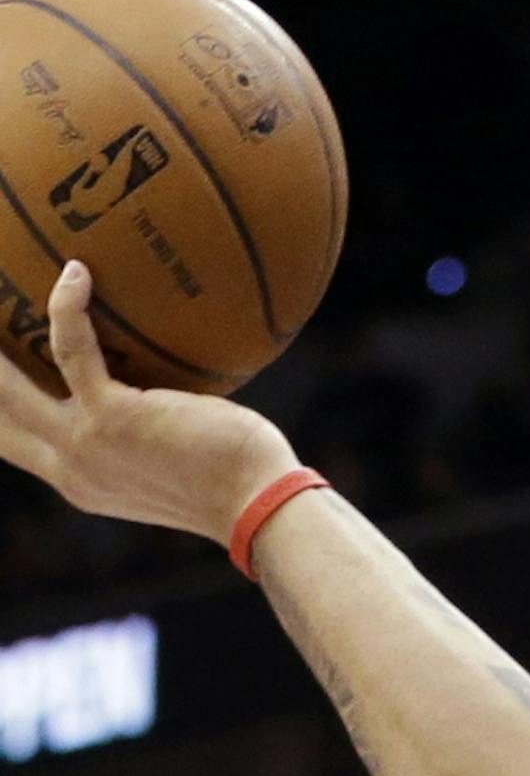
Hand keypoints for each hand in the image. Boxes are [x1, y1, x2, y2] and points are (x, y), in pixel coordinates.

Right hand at [0, 259, 297, 546]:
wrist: (259, 503)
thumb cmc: (236, 475)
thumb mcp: (170, 459)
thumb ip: (143, 428)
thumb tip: (160, 377)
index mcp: (77, 479)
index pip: (8, 439)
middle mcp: (69, 467)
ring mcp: (83, 443)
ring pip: (6, 382)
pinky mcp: (110, 416)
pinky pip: (70, 347)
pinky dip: (67, 305)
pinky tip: (76, 272)